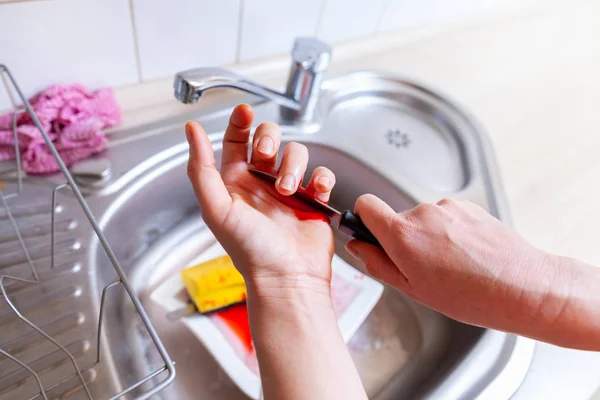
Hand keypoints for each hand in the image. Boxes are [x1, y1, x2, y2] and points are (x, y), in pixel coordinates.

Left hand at [185, 104, 336, 295]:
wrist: (287, 278)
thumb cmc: (250, 251)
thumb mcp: (216, 208)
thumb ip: (201, 168)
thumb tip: (191, 130)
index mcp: (235, 184)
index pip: (236, 141)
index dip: (240, 122)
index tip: (244, 111)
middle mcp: (261, 184)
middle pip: (269, 139)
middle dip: (269, 139)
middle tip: (266, 154)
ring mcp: (289, 191)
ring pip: (297, 153)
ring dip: (294, 165)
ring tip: (288, 190)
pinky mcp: (313, 200)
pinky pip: (322, 174)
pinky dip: (321, 178)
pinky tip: (314, 192)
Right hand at [346, 195, 557, 335]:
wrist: (521, 286)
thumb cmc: (470, 295)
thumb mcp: (412, 289)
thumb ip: (377, 264)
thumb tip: (357, 247)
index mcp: (402, 234)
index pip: (366, 205)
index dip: (364, 218)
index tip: (369, 233)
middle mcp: (422, 213)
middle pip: (397, 218)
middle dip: (403, 239)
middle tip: (422, 267)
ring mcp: (448, 207)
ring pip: (424, 219)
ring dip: (429, 236)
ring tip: (451, 264)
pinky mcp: (468, 205)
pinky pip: (446, 216)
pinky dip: (449, 231)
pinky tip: (465, 254)